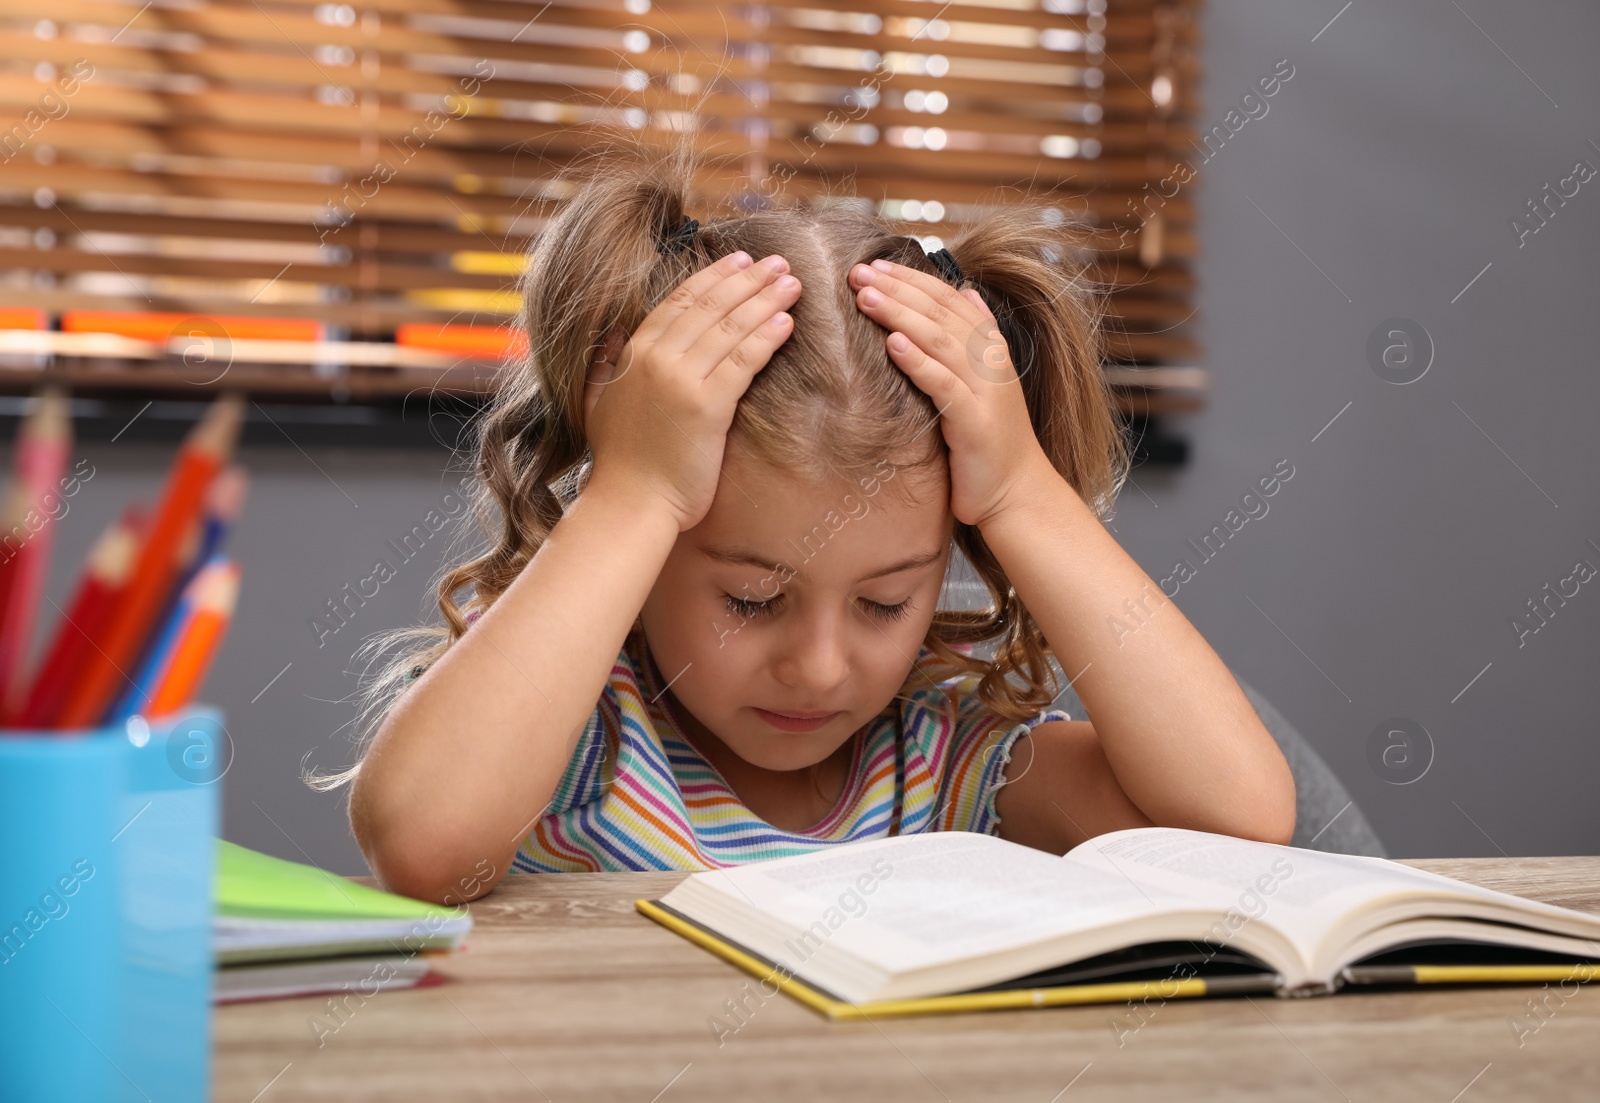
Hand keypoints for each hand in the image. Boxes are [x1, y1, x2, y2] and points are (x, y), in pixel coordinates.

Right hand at [583, 251, 800, 531]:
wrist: (630, 504)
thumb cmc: (619, 462)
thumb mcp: (598, 401)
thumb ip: (604, 363)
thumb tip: (609, 334)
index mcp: (633, 352)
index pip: (680, 300)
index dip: (714, 277)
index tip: (740, 261)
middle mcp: (657, 358)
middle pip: (711, 306)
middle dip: (749, 279)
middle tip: (778, 262)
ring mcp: (682, 381)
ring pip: (731, 328)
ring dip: (765, 301)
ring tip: (793, 284)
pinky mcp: (708, 408)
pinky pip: (743, 362)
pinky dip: (766, 339)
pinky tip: (786, 322)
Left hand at [847, 258, 1048, 527]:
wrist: (1017, 494)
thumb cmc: (991, 441)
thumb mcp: (985, 382)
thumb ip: (976, 337)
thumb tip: (966, 291)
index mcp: (990, 349)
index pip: (949, 299)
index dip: (913, 279)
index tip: (876, 264)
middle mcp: (990, 363)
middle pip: (940, 313)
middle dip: (898, 289)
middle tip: (858, 272)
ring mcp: (985, 391)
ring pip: (939, 340)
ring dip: (900, 314)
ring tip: (866, 297)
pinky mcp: (975, 422)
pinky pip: (943, 384)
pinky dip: (918, 362)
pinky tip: (892, 343)